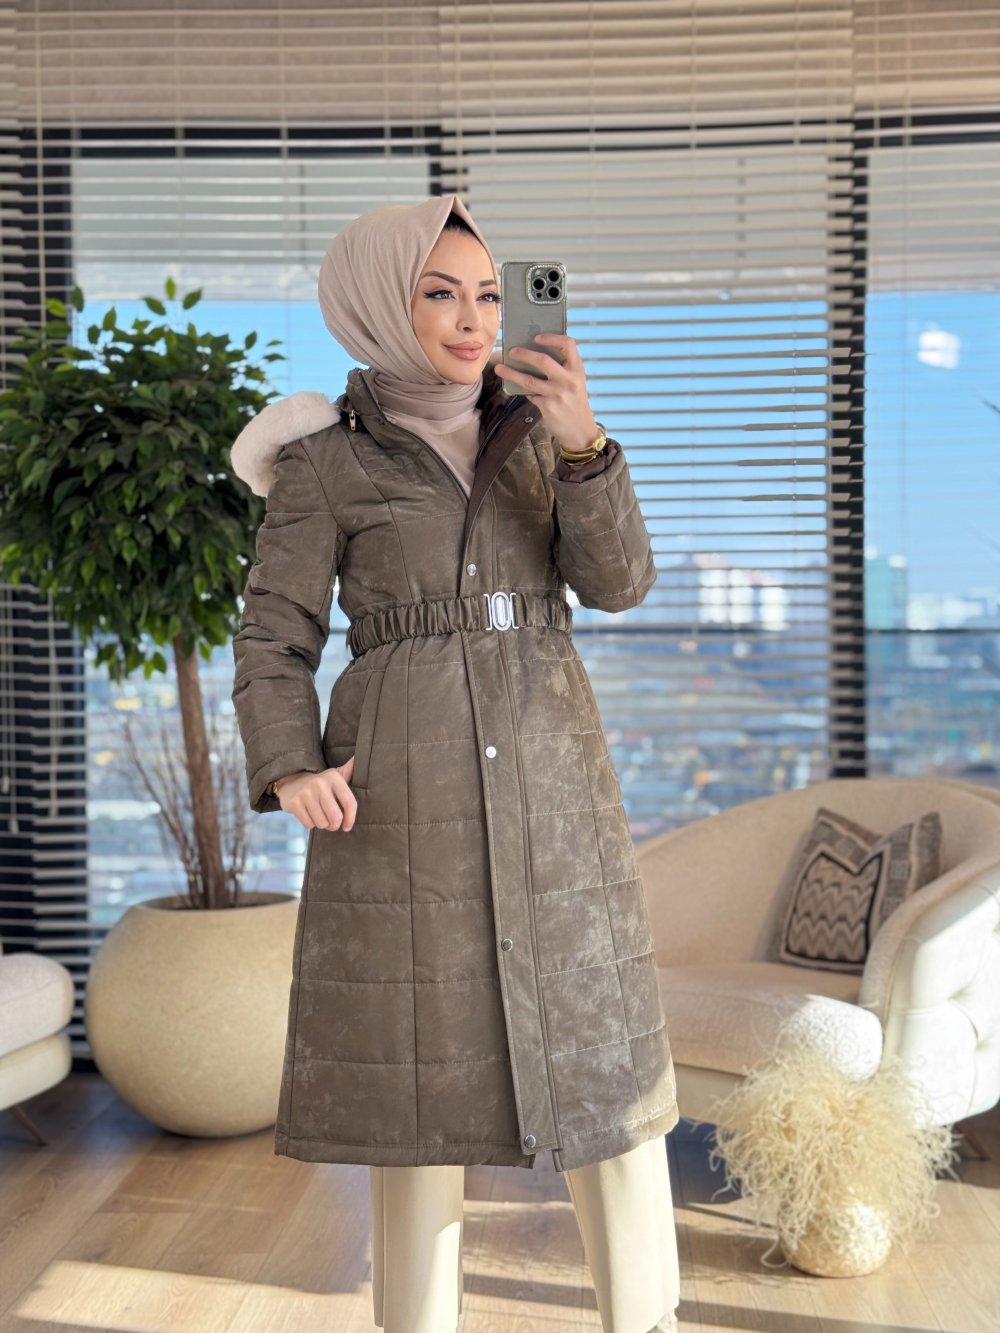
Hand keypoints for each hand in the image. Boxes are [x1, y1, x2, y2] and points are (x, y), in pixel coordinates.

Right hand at [275, 754, 357, 831]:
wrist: (292, 781)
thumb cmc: (321, 784)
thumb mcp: (335, 775)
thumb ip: (349, 770)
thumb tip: (359, 757)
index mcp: (333, 777)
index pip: (350, 803)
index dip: (351, 818)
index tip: (347, 826)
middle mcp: (319, 783)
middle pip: (335, 817)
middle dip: (334, 825)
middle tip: (332, 823)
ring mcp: (305, 793)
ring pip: (322, 823)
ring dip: (322, 825)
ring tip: (319, 816)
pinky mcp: (294, 803)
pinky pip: (309, 824)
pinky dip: (310, 824)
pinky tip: (308, 814)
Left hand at [494, 332, 600, 451]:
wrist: (580, 430)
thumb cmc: (575, 401)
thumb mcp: (575, 382)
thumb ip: (562, 369)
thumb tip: (533, 355)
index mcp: (577, 369)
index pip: (568, 344)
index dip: (551, 338)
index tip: (536, 337)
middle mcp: (569, 380)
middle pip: (543, 361)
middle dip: (524, 354)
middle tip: (512, 351)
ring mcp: (558, 394)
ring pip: (529, 380)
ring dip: (511, 373)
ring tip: (499, 368)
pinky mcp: (548, 407)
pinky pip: (530, 395)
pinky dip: (524, 391)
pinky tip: (519, 389)